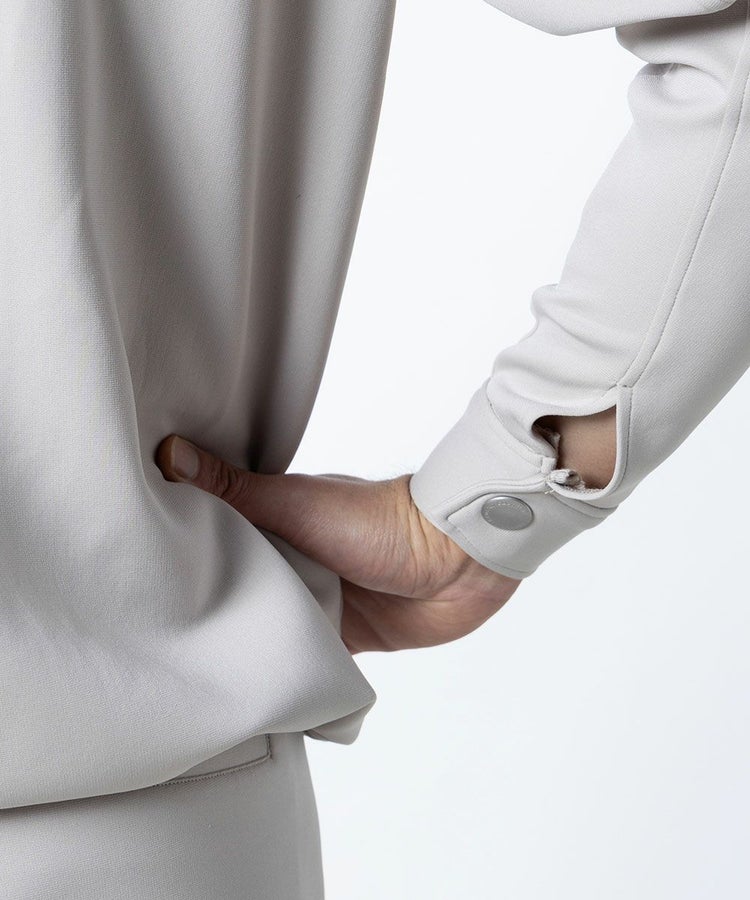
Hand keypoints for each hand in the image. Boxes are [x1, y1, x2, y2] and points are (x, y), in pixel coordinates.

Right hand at [154, 435, 522, 653]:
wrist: (456, 563)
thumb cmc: (377, 520)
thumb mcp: (293, 504)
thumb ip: (233, 489)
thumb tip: (167, 451)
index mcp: (271, 524)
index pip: (209, 541)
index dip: (177, 560)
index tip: (135, 583)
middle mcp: (288, 562)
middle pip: (233, 591)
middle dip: (204, 612)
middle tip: (152, 643)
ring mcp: (314, 600)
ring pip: (265, 629)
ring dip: (243, 647)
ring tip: (189, 678)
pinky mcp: (339, 638)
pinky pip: (301, 661)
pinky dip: (281, 673)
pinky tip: (245, 696)